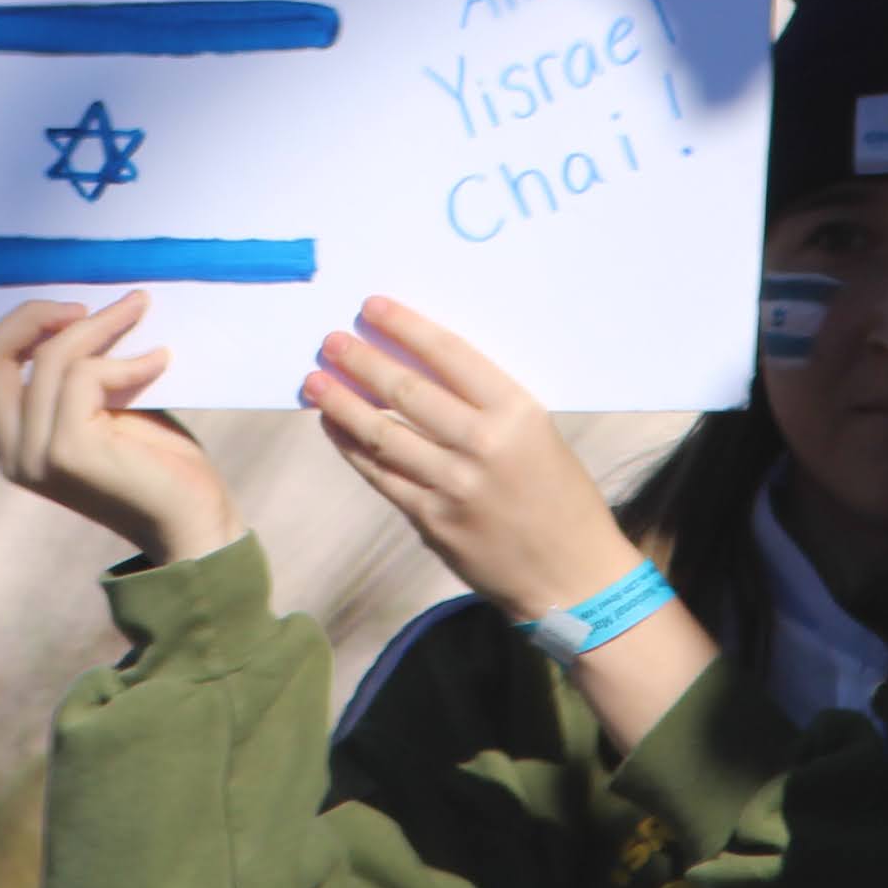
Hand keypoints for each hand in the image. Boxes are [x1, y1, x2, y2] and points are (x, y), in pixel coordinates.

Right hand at [0, 293, 248, 567]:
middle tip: (80, 307)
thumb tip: (66, 305)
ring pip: (43, 359)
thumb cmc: (151, 456)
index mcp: (7, 444)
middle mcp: (9, 455)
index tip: (45, 321)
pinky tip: (158, 361)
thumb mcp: (94, 405)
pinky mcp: (67, 452)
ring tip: (135, 312)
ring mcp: (33, 457)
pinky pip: (83, 374)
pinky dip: (124, 359)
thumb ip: (63, 372)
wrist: (190, 520)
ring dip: (94, 325)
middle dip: (27, 316)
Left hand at [303, 297, 640, 621]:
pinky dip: (353, 448)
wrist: (573, 579)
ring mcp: (454, 486)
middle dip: (361, 361)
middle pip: (407, 391)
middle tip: (330, 341)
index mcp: (517, 413)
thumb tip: (418, 371)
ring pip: (383, 434)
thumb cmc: (560, 498)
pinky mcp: (432, 521)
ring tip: (315, 382)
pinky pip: (382, 477)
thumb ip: (485, 406)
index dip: (405, 328)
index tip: (372, 308)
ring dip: (342, 404)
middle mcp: (483, 445)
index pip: (449, 355)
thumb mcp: (538, 436)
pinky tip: (334, 427)